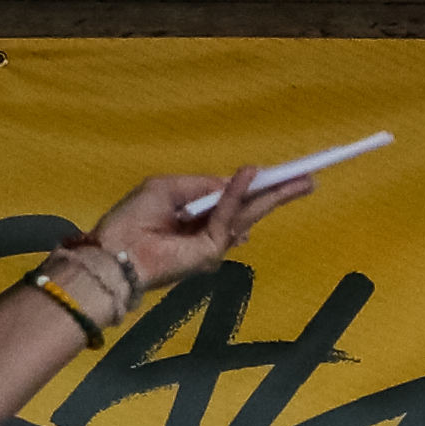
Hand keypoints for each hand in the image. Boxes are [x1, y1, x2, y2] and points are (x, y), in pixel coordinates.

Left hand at [97, 173, 295, 295]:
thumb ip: (204, 185)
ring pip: (249, 215)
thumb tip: (235, 181)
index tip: (283, 173)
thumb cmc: (132, 217)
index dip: (256, 185)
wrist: (115, 252)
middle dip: (279, 193)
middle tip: (309, 180)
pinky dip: (239, 197)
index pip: (234, 198)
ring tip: (302, 181)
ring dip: (274, 194)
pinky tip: (251, 177)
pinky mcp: (210, 253)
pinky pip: (228, 219)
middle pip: (251, 208)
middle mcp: (209, 229)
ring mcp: (212, 243)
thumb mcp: (168, 188)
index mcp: (197, 213)